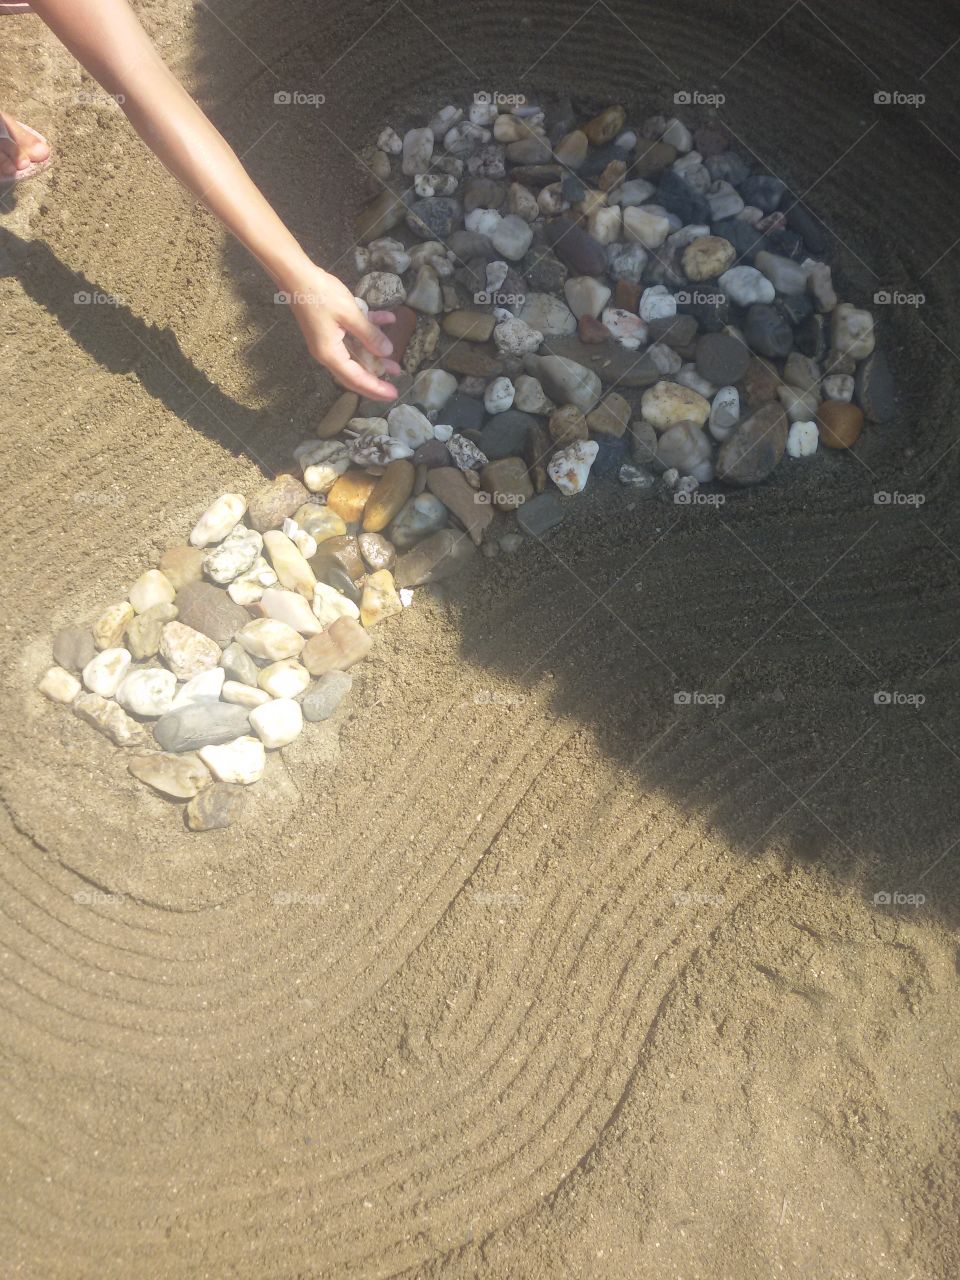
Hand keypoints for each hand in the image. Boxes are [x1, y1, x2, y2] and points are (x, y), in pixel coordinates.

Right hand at [284, 263, 400, 399]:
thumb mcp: (350, 314)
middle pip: (355, 373)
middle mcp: (328, 353)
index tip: (393, 394)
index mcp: (331, 354)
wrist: (296, 275)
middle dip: (376, 379)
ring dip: (375, 358)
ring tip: (394, 362)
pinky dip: (369, 331)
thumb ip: (369, 334)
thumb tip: (387, 352)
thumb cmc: (321, 295)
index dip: (376, 387)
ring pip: (356, 356)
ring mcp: (328, 341)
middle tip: (395, 384)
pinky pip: (352, 337)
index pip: (356, 378)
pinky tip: (387, 321)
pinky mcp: (330, 329)